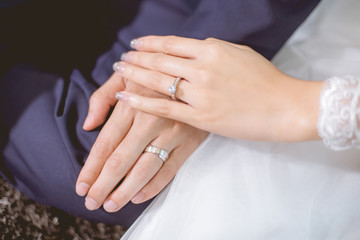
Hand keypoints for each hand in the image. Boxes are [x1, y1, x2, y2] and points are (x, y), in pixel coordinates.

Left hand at [76, 72, 207, 211]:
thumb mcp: (124, 74)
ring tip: (111, 204)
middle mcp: (150, 120)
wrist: (197, 70)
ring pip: (145, 168)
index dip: (91, 167)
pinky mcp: (190, 140)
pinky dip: (154, 185)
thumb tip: (88, 124)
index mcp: (131, 103)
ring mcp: (172, 131)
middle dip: (103, 185)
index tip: (81, 186)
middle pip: (121, 160)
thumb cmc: (154, 72)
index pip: (106, 143)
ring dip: (125, 190)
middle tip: (92, 202)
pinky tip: (139, 196)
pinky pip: (171, 168)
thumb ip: (102, 97)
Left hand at [113, 36, 323, 141]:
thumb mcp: (240, 55)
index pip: (171, 44)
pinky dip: (142, 102)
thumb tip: (193, 51)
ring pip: (158, 81)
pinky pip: (164, 107)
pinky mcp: (200, 117)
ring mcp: (200, 93)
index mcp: (213, 50)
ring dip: (134, 75)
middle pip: (160, 60)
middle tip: (121, 59)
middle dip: (136, 58)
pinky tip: (125, 98)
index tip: (136, 44)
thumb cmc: (266, 80)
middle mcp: (202, 68)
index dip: (149, 43)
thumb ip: (213, 52)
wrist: (285, 107)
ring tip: (119, 73)